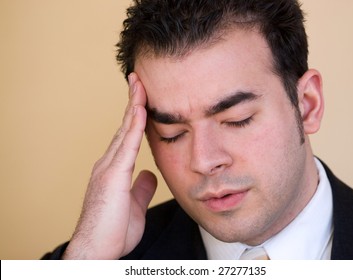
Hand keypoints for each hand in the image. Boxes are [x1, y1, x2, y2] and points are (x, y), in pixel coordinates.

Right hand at [63, 73, 156, 258]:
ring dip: (133, 105)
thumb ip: (141, 188)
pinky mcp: (112, 176)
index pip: (128, 136)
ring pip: (124, 130)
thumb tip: (149, 174)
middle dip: (133, 101)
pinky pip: (126, 146)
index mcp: (115, 169)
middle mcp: (109, 163)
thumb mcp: (134, 205)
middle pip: (124, 127)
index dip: (136, 116)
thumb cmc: (112, 231)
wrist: (95, 250)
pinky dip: (133, 126)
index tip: (143, 98)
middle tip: (139, 79)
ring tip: (139, 83)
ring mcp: (108, 168)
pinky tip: (140, 109)